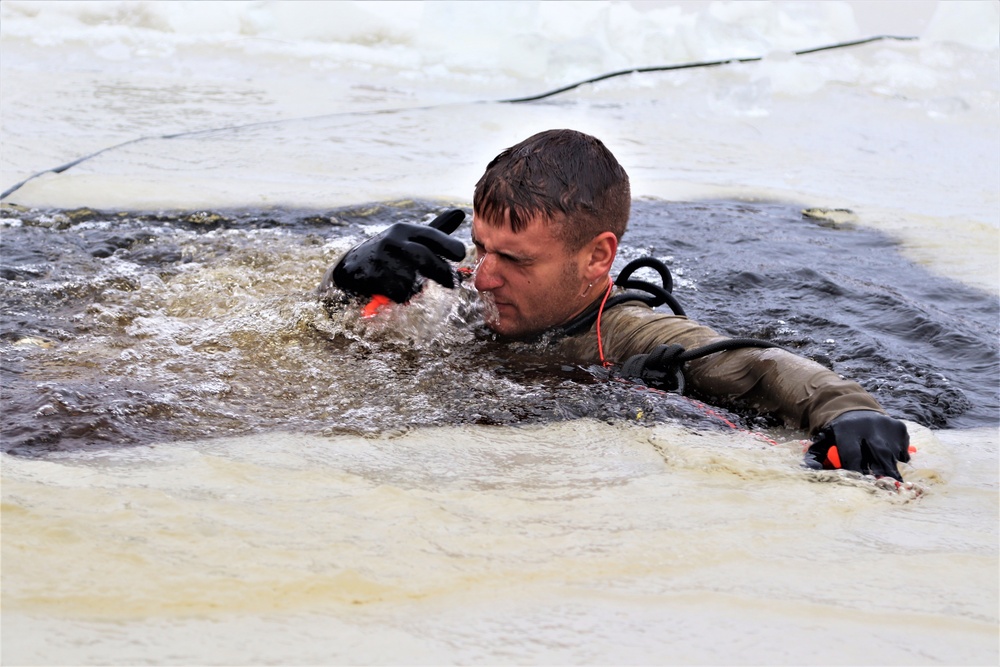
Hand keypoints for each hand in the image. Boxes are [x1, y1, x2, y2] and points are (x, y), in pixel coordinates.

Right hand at [325, 209, 465, 302]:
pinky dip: (403, 296)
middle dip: (442, 272)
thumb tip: (460, 212)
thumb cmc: (392, 251)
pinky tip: (396, 291)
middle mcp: (392, 240)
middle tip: (452, 283)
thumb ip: (436, 229)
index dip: (449, 245)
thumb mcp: (410, 236)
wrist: (354, 265)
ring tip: (411, 285)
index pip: (431, 234)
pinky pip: (399, 292)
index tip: (460, 255)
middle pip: (424, 257)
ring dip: (417, 287)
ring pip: (412, 278)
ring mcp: (381, 257)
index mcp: (404, 229)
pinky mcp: (373, 275)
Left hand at [805, 410, 909, 480]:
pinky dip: (898, 459)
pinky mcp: (899, 427)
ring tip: (888, 480)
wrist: (854, 410)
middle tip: (884, 487)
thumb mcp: (823, 442)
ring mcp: (886, 425)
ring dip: (890, 469)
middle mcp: (868, 426)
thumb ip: (815, 457)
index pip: (853, 454)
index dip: (856, 472)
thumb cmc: (838, 435)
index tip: (861, 484)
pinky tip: (888, 458)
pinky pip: (902, 451)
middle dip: (882, 474)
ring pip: (893, 455)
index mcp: (846, 429)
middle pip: (879, 455)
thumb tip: (811, 470)